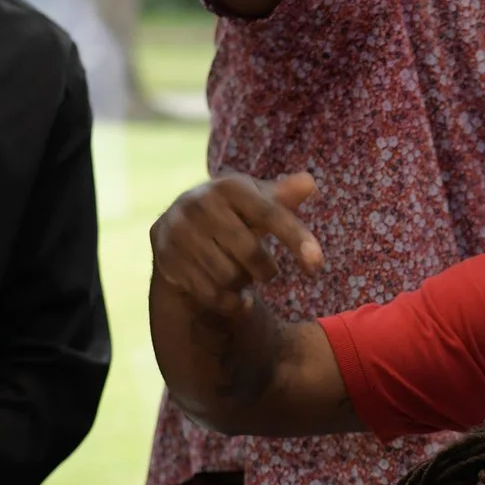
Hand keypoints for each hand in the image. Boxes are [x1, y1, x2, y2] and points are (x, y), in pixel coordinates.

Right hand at [151, 171, 322, 303]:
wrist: (178, 226)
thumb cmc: (233, 213)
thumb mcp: (257, 200)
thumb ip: (282, 195)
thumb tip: (309, 184)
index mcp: (227, 186)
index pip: (269, 215)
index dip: (296, 239)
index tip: (317, 265)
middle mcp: (199, 205)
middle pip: (250, 253)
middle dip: (266, 269)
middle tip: (268, 272)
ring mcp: (179, 233)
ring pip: (229, 276)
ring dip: (244, 283)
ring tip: (242, 275)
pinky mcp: (167, 258)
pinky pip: (210, 293)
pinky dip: (231, 301)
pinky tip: (237, 297)